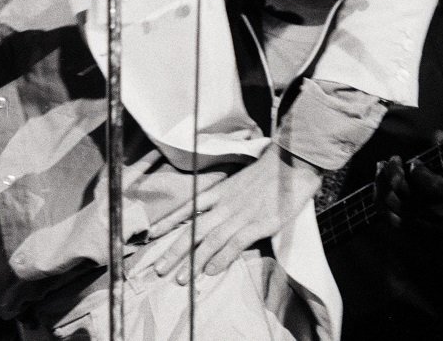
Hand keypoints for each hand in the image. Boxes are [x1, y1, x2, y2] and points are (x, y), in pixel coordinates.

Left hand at [148, 145, 321, 283]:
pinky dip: (222, 257)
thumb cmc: (266, 173)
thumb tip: (213, 211)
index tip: (151, 235)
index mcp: (219, 192)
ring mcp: (241, 214)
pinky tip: (211, 271)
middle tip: (159, 269)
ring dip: (194, 261)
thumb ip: (224, 197)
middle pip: (194, 229)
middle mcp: (224, 204)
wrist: (291, 164)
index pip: (187, 208)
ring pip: (210, 240)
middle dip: (174, 250)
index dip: (169, 222)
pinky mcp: (260, 224)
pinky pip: (236, 243)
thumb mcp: (238, 182)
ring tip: (179, 279)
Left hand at [375, 133, 442, 263]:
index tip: (416, 162)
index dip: (415, 167)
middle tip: (394, 159)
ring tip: (382, 167)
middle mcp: (431, 212)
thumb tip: (437, 133)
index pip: (422, 179)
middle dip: (393, 170)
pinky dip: (378, 197)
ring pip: (388, 201)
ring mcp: (417, 223)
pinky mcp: (408, 231)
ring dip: (381, 181)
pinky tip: (379, 184)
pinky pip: (385, 214)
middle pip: (400, 189)